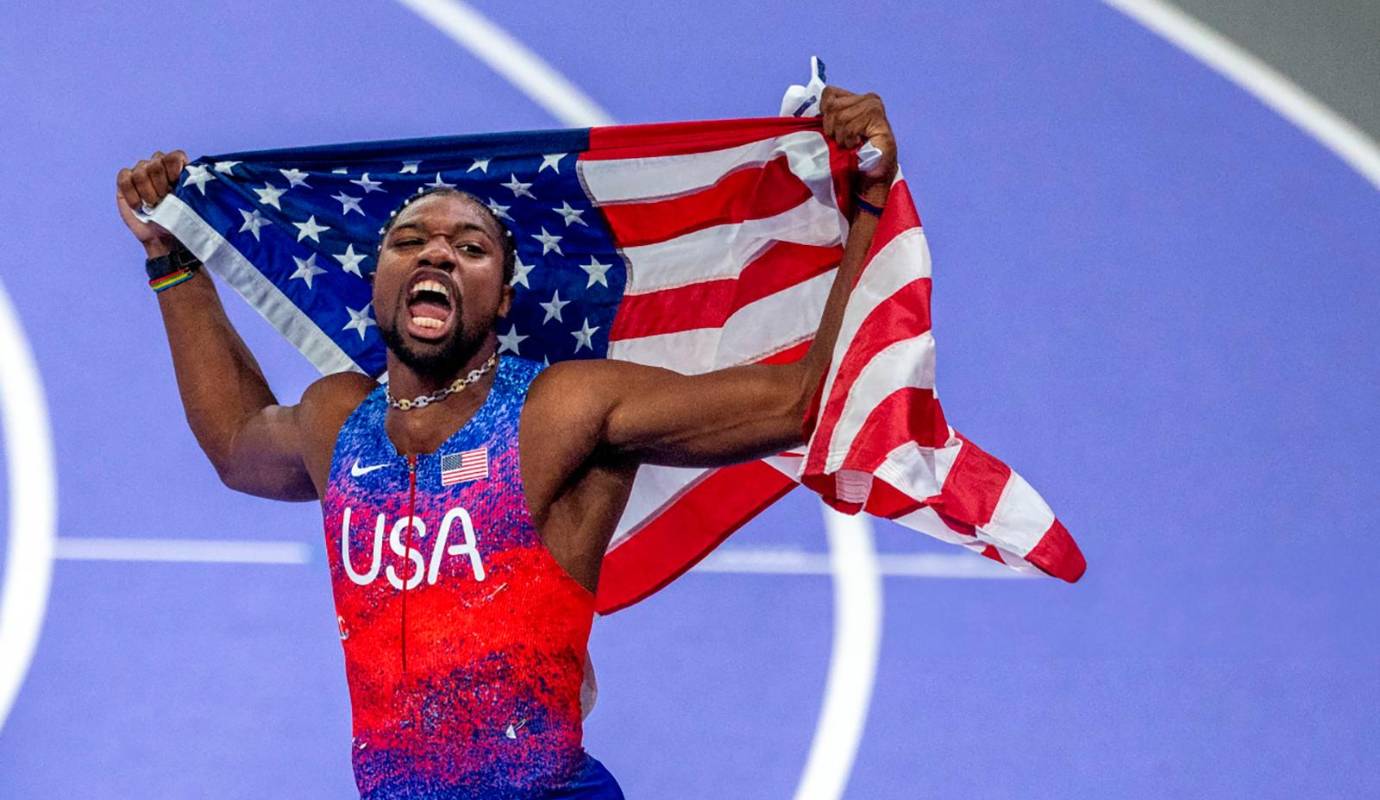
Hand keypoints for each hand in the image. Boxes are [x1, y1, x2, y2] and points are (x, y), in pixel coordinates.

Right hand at [116, 149, 187, 256]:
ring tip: (153, 206)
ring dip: (147, 192)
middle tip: (164, 201)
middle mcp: (159, 165)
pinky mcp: (125, 181)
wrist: (163, 236)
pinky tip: (138, 206)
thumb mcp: (190, 202)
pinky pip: (124, 178)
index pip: (175, 156)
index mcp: (178, 168)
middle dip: (161, 185)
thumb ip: (189, 185)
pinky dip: (131, 194)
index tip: (176, 186)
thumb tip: (190, 179)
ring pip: (140, 171)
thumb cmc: (179, 219)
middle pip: (156, 163)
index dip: (174, 170)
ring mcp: (141, 172)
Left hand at [820, 87, 897, 201]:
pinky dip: (849, 140)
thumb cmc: (856, 153)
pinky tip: (856, 145)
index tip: (833, 130)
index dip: (825, 113)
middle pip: (832, 106)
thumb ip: (829, 116)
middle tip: (843, 141)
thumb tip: (810, 113)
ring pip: (840, 117)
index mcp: (857, 98)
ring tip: (850, 144)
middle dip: (832, 128)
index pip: (828, 94)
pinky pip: (850, 127)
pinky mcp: (877, 118)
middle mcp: (868, 98)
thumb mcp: (838, 130)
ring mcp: (874, 107)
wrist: (876, 172)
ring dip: (842, 137)